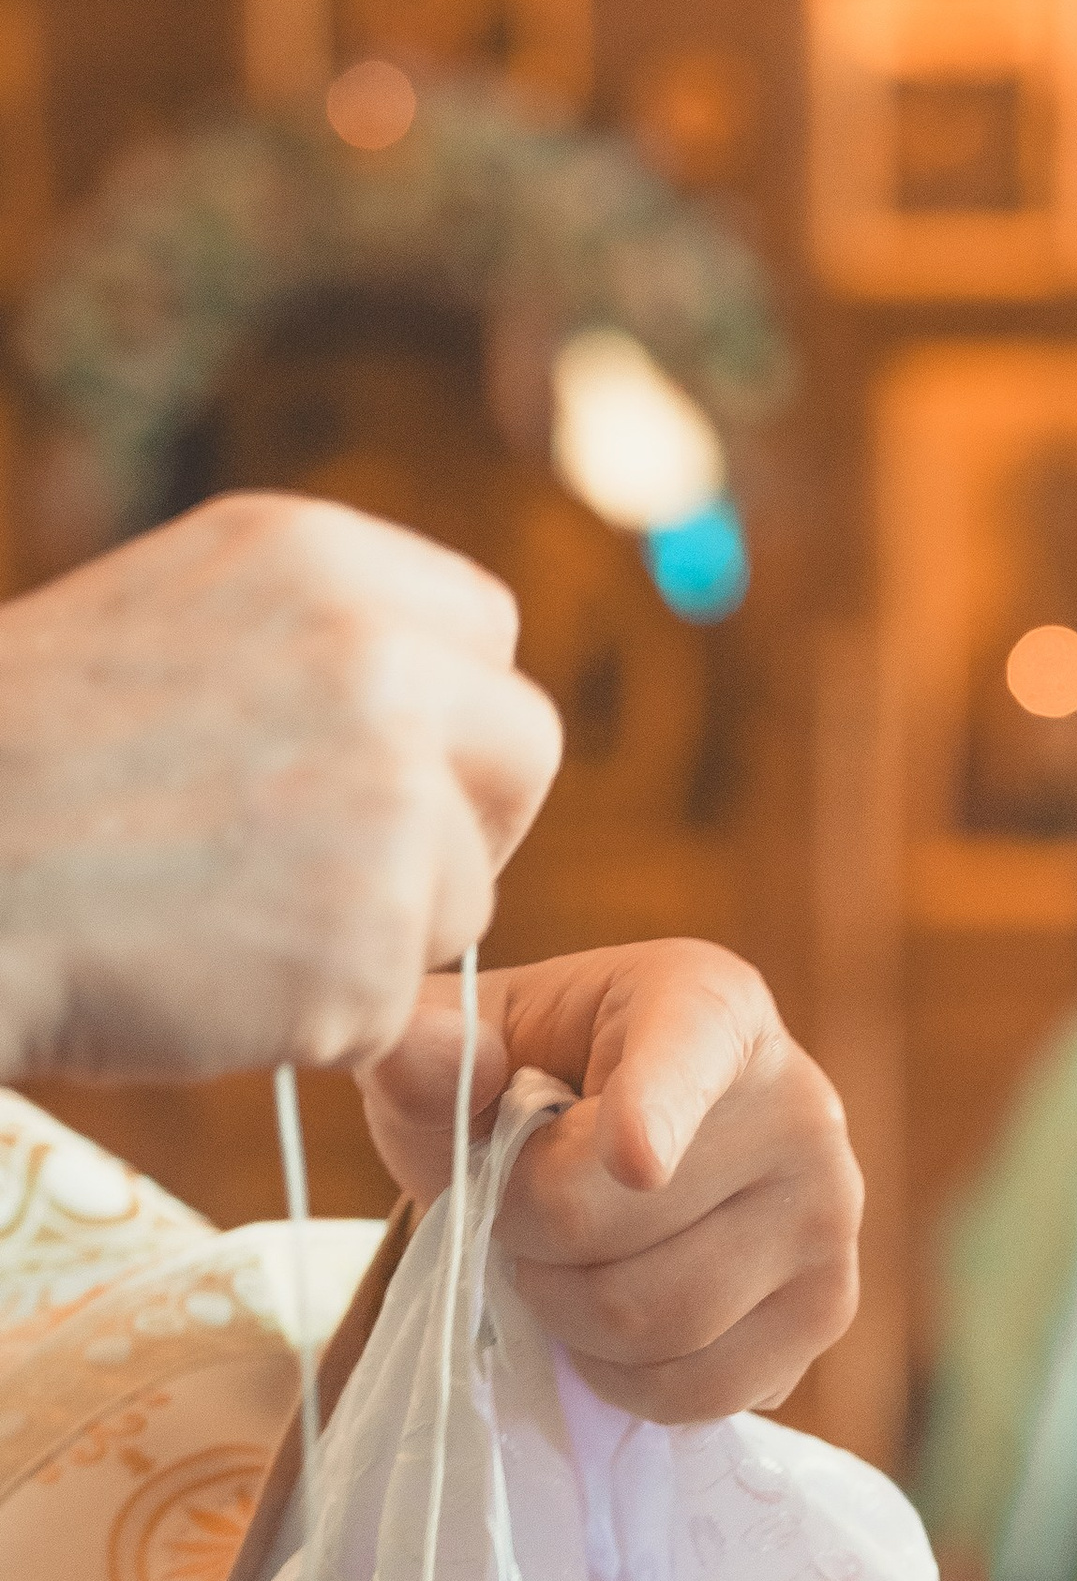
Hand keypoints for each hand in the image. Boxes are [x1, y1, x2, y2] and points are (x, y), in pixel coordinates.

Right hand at [0, 494, 558, 1081]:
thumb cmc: (14, 767)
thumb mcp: (169, 627)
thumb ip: (311, 650)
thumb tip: (434, 716)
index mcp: (321, 562)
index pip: (486, 636)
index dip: (448, 721)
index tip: (388, 774)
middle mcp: (379, 661)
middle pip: (522, 749)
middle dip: (462, 819)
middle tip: (350, 872)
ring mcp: (389, 799)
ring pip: (465, 892)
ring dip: (376, 929)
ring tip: (222, 920)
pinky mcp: (371, 936)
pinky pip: (392, 1002)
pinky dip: (314, 1018)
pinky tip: (204, 977)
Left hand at [360, 941, 861, 1423]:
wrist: (615, 1160)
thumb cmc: (530, 1086)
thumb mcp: (462, 1050)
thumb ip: (425, 1047)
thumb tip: (416, 1058)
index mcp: (708, 1004)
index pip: (684, 1057)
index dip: (655, 1108)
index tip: (633, 1157)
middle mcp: (799, 1102)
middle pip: (610, 1218)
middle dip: (523, 1239)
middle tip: (512, 1220)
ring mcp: (829, 1213)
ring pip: (654, 1319)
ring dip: (566, 1316)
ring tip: (559, 1269)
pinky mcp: (828, 1309)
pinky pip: (700, 1388)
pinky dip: (624, 1381)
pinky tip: (609, 1330)